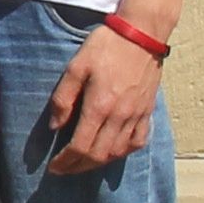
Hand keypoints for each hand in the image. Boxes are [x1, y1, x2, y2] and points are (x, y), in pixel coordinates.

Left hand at [40, 21, 163, 177]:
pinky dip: (124, 152)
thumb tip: (55, 127)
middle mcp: (120, 116)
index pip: (80, 147)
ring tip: (84, 163)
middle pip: (98, 155)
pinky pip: (138, 141)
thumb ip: (63, 98)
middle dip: (78, 167)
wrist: (142, 33)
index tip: (55, 166)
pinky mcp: (148, 110)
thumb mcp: (76, 67)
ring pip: (118, 152)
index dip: (66, 161)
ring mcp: (137, 115)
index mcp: (99, 106)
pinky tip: (114, 152)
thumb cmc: (106, 46)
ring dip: (99, 162)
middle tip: (64, 169)